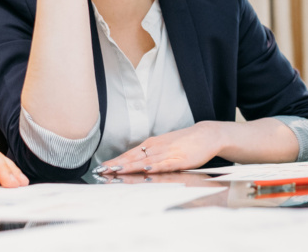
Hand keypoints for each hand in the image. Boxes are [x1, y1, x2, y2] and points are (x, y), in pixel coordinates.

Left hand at [96, 122, 224, 174]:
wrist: (205, 135)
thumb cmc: (184, 142)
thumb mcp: (163, 146)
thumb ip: (150, 154)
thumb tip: (135, 163)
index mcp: (151, 145)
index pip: (129, 154)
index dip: (115, 161)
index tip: (101, 168)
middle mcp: (155, 148)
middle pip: (132, 158)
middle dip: (116, 165)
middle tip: (101, 171)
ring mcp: (166, 153)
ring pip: (144, 161)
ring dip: (129, 167)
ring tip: (116, 171)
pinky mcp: (179, 159)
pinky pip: (164, 164)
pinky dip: (154, 167)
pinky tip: (145, 169)